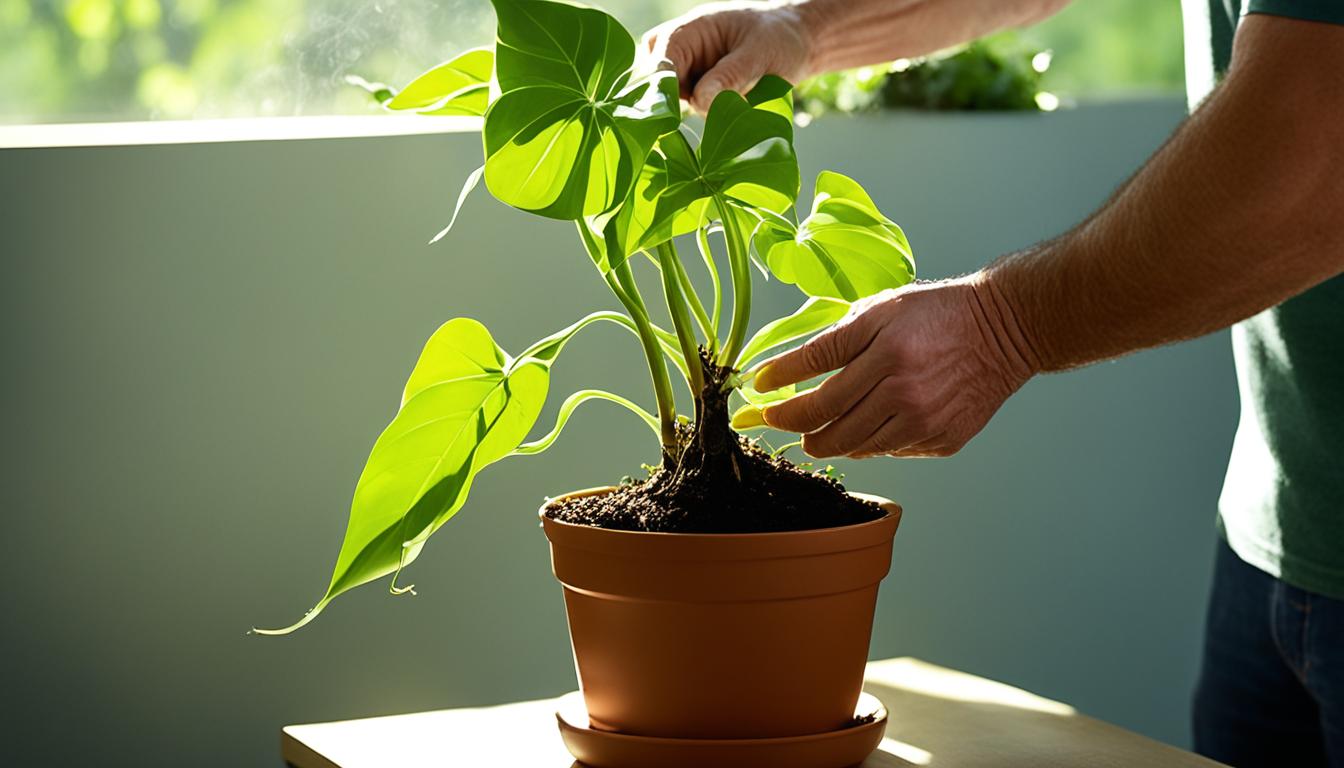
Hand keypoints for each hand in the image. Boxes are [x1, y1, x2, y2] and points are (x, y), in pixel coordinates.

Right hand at [642, 2, 816, 112]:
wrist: (798, 42)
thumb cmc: (780, 38)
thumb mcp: (759, 54)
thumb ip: (730, 76)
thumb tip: (702, 101)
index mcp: (691, 30)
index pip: (661, 61)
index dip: (662, 89)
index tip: (673, 116)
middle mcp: (683, 50)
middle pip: (657, 83)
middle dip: (678, 103)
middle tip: (713, 111)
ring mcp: (690, 72)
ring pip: (677, 102)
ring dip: (702, 110)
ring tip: (740, 102)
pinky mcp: (701, 91)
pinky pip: (695, 110)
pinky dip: (712, 114)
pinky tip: (737, 108)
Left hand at [756, 278, 1036, 457]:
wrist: (1005, 331)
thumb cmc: (937, 314)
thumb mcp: (883, 309)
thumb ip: (837, 339)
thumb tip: (790, 370)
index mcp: (885, 350)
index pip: (815, 370)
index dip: (779, 385)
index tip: (758, 390)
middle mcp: (902, 389)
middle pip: (827, 422)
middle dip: (794, 425)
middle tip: (779, 420)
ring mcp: (923, 420)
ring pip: (854, 446)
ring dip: (828, 439)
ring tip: (818, 430)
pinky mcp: (941, 440)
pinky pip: (889, 452)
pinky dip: (871, 442)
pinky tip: (871, 424)